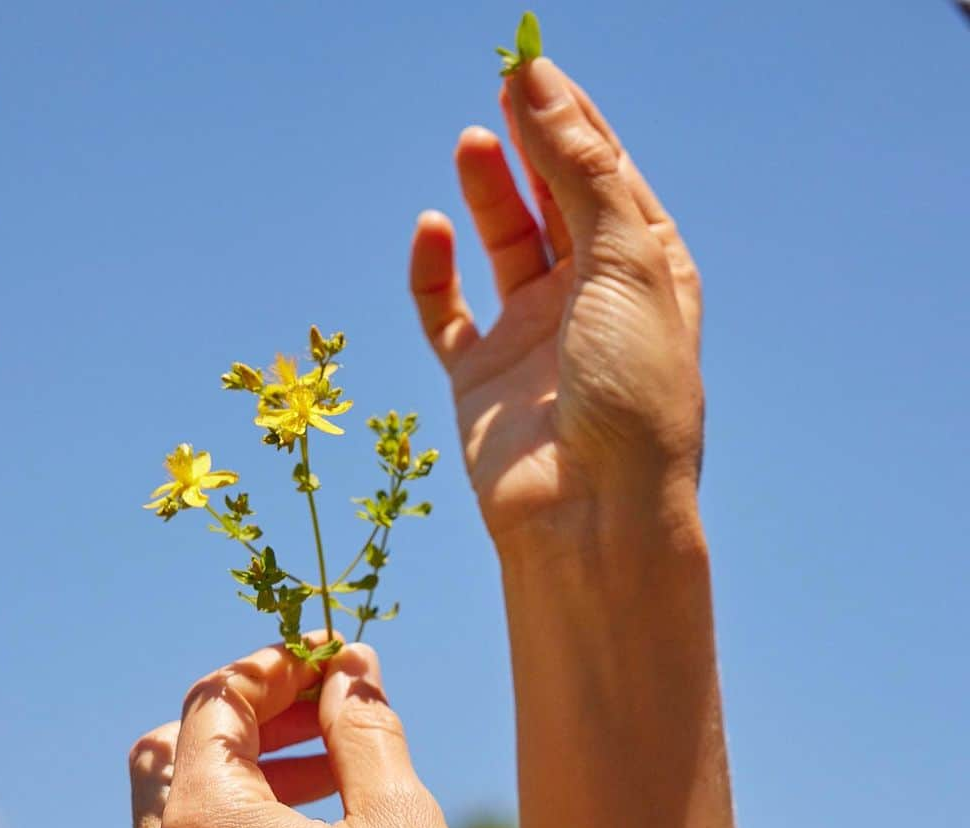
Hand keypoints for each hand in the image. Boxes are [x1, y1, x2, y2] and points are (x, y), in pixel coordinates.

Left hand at [128, 641, 517, 827]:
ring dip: (244, 766)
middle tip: (324, 706)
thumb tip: (349, 666)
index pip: (213, 704)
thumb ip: (362, 727)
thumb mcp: (400, 819)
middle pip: (172, 750)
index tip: (331, 660)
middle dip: (246, 714)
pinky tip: (317, 826)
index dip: (273, 668)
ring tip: (335, 762)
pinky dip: (240, 822)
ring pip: (178, 808)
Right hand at [410, 56, 703, 549]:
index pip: (608, 176)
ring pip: (505, 247)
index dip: (572, 119)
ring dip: (489, 194)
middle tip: (501, 89)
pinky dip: (432, 272)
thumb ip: (580, 170)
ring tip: (474, 141)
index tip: (530, 64)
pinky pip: (447, 314)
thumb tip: (537, 81)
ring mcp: (533, 340)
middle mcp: (590, 302)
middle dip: (532, 145)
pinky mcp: (479, 378)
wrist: (590, 513)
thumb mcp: (626, 264)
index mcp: (646, 273)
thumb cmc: (631, 392)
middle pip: (556, 202)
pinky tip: (431, 231)